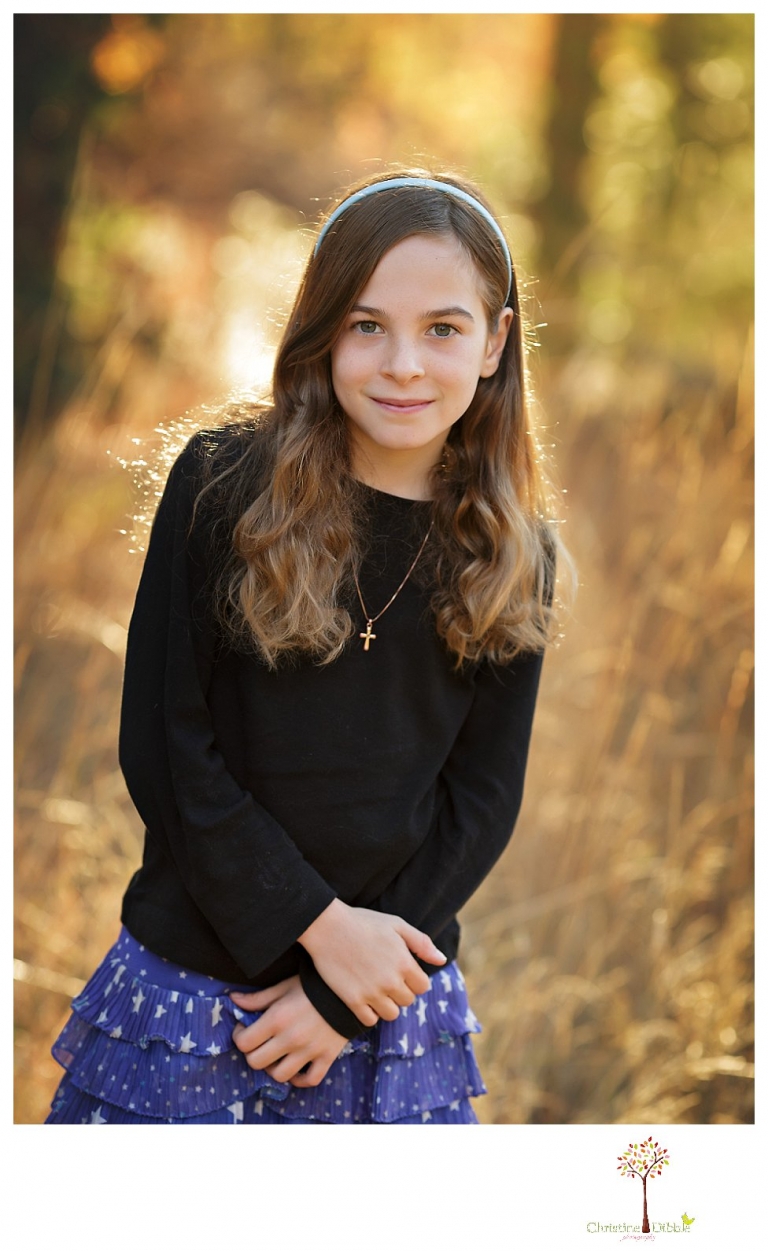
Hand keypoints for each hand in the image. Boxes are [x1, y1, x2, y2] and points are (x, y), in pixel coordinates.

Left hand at [230, 977, 346, 1087]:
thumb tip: (233, 999)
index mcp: (277, 1019)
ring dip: (273, 1068)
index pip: (244, 1043)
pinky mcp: (327, 1057)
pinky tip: (295, 1068)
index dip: (239, 1036)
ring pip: (279, 1076)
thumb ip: (258, 998)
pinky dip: (299, 1079)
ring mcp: (309, 1051)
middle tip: (258, 1043)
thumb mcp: (284, 986)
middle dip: (252, 1053)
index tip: (244, 1028)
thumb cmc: (313, 985)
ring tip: (275, 1056)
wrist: (349, 989)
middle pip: (256, 1062)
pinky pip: (309, 1080)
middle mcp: (291, 1038)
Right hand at [298, 899, 446, 1026]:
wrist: (327, 926)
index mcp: (404, 962)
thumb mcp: (396, 924)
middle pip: (407, 1001)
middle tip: (386, 977)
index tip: (402, 972)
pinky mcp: (352, 1001)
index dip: (414, 980)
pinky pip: (370, 1020)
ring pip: (391, 1014)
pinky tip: (364, 997)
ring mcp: (371, 993)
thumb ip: (422, 943)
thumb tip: (442, 960)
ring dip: (387, 1004)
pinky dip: (369, 1013)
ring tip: (376, 989)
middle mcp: (391, 981)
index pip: (423, 987)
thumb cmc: (363, 922)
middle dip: (401, 991)